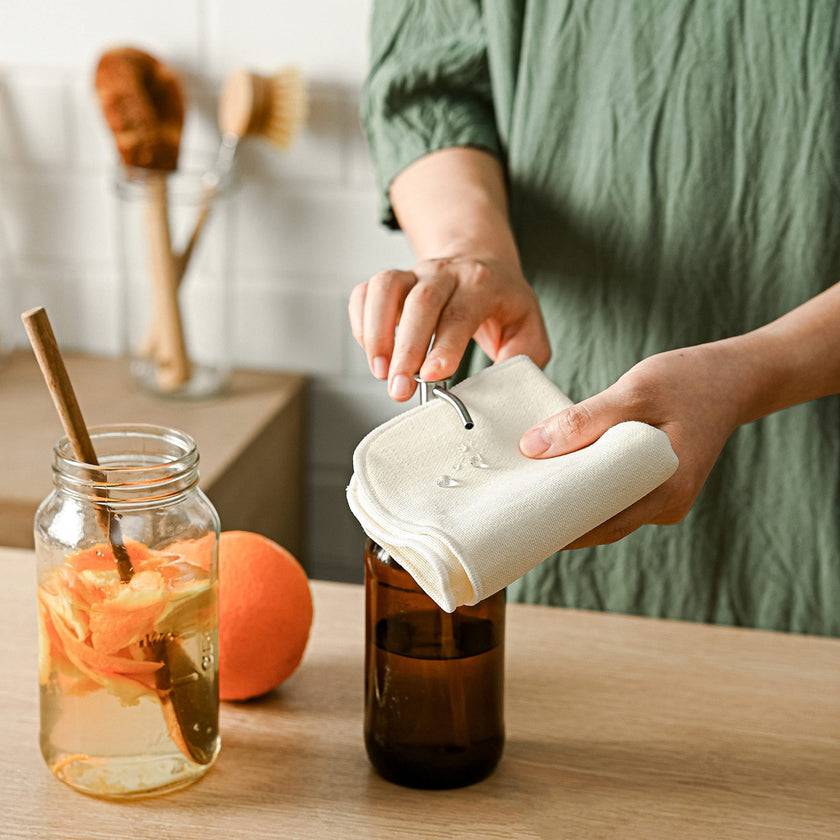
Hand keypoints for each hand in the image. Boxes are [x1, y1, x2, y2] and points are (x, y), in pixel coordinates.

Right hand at [349, 254, 549, 399]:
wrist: (482, 261)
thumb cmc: (503, 301)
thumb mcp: (528, 326)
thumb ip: (523, 357)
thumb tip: (503, 386)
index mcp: (482, 283)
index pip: (460, 313)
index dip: (443, 345)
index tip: (431, 375)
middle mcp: (445, 273)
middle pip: (420, 303)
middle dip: (406, 350)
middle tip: (399, 388)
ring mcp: (414, 273)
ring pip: (386, 287)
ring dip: (377, 332)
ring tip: (380, 370)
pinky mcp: (392, 281)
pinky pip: (365, 293)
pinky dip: (361, 322)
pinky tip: (371, 351)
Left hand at [519, 341, 756, 547]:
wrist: (733, 378)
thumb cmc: (687, 381)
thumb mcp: (633, 391)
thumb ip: (583, 421)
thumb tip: (532, 448)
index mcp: (666, 489)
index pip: (600, 524)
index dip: (557, 527)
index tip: (518, 522)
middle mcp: (668, 505)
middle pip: (601, 524)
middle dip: (558, 517)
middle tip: (515, 505)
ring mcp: (665, 500)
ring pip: (608, 511)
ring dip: (573, 501)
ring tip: (530, 486)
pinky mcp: (659, 488)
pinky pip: (618, 496)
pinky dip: (591, 487)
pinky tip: (563, 471)